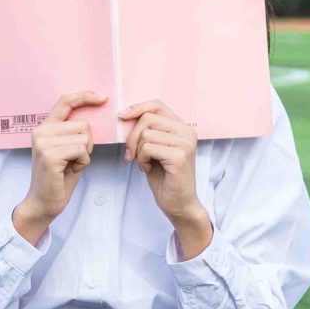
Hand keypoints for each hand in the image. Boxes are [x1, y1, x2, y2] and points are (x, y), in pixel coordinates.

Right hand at [11, 89, 102, 245]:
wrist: (44, 202)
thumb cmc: (59, 177)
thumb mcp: (67, 149)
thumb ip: (73, 131)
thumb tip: (94, 115)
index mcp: (44, 127)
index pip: (65, 102)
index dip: (84, 97)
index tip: (102, 97)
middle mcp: (40, 131)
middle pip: (83, 125)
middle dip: (87, 143)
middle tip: (73, 159)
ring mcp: (43, 142)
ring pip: (84, 138)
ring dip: (85, 154)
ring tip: (70, 165)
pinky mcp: (49, 155)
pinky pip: (81, 150)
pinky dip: (83, 162)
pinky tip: (71, 170)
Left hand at [120, 100, 212, 258]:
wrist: (178, 203)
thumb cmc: (164, 176)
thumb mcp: (154, 148)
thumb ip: (148, 130)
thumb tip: (125, 114)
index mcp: (183, 127)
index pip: (157, 105)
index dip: (137, 107)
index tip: (121, 116)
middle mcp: (188, 131)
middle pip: (148, 118)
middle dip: (132, 136)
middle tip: (131, 154)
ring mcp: (185, 143)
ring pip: (146, 134)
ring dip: (138, 151)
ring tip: (145, 164)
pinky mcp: (180, 156)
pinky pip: (148, 148)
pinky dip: (142, 160)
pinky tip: (149, 169)